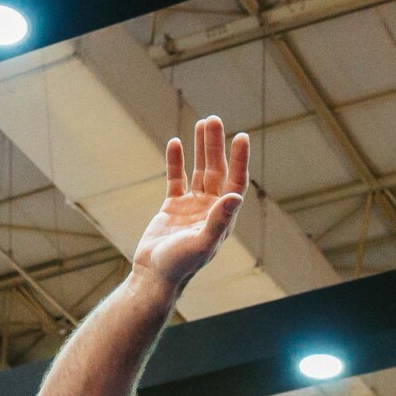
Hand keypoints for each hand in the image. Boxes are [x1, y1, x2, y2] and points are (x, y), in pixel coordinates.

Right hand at [131, 116, 248, 290]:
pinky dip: (176, 161)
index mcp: (223, 218)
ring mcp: (192, 208)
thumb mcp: (201, 243)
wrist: (154, 276)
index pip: (235, 182)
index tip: (241, 136)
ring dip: (201, 148)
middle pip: (217, 171)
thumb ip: (219, 221)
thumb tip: (235, 196)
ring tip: (203, 122)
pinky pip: (176, 179)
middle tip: (214, 119)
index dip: (239, 159)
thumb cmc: (180, 265)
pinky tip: (176, 142)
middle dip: (216, 145)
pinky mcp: (173, 208)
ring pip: (199, 171)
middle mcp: (211, 210)